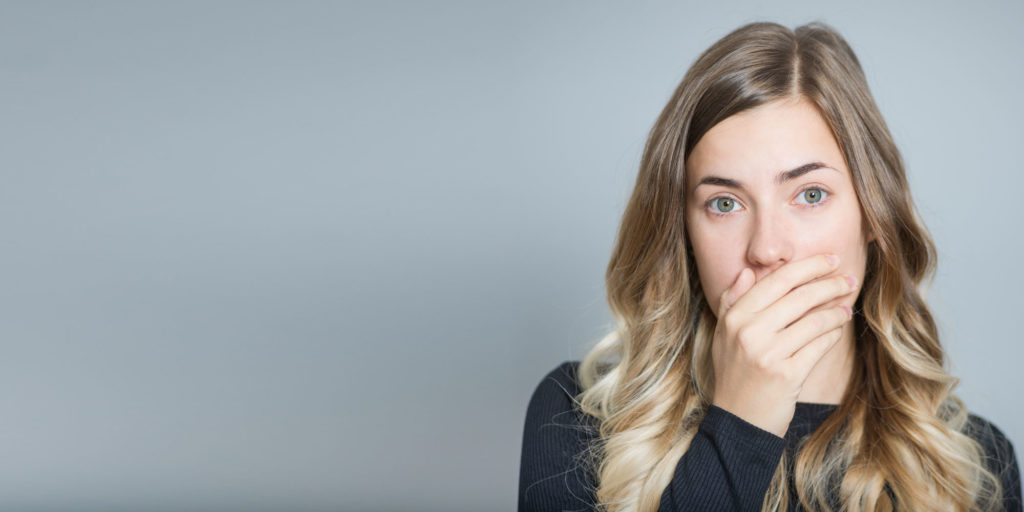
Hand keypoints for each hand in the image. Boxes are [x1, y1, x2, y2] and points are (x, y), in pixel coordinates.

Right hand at [709, 253, 857, 437]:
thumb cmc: (734, 373)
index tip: (829, 260)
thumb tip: (748, 272)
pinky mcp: (787, 374)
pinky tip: (839, 329)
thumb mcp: (723, 334)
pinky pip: (819, 345)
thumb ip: (732, 301)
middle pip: (799, 297)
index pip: (776, 281)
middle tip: (848, 279)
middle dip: (829, 285)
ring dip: (836, 311)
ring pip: (814, 321)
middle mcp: (749, 332)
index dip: (807, 267)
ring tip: (847, 306)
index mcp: (735, 317)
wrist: (738, 419)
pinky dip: (833, 334)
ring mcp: (768, 354)